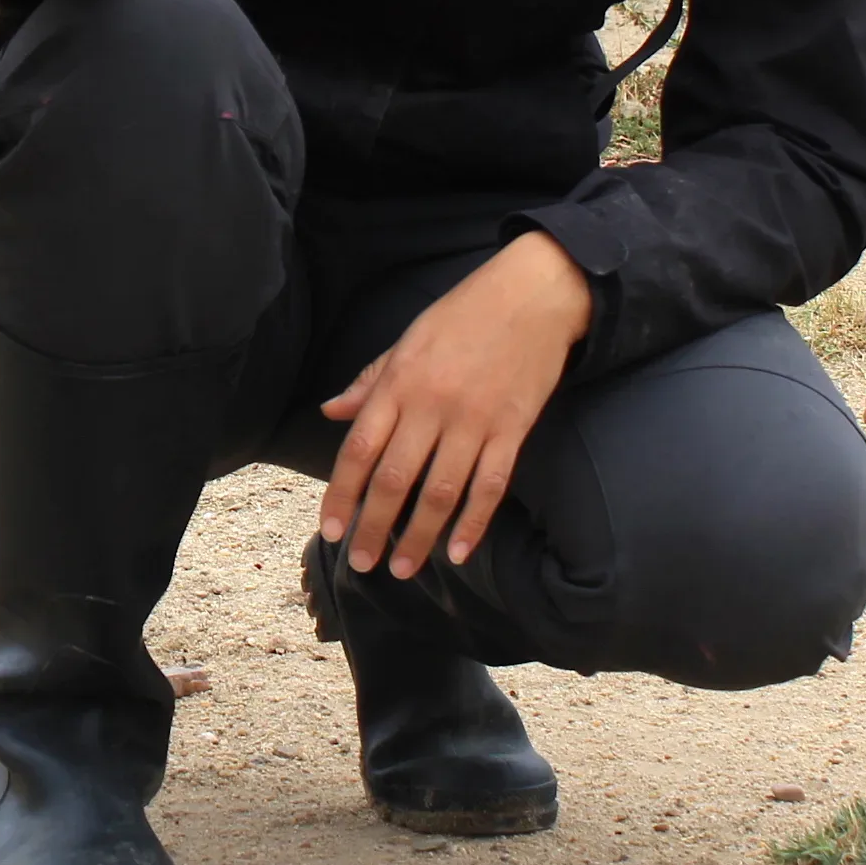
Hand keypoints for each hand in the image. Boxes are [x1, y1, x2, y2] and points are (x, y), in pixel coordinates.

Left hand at [317, 234, 592, 579]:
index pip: (359, 450)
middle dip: (374, 528)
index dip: (342, 494)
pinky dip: (474, 523)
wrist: (534, 295)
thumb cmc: (465, 313)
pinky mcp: (513, 430)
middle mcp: (432, 406)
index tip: (330, 530)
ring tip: (402, 569)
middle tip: (362, 563)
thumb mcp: (407, 339)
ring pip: (441, 493)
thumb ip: (370, 381)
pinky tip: (459, 552)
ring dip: (419, 537)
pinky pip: (490, 486)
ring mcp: (475, 421)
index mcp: (400, 383)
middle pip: (396, 480)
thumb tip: (332, 412)